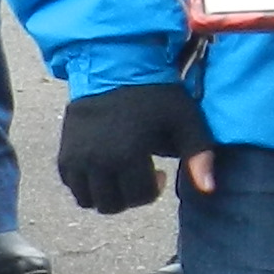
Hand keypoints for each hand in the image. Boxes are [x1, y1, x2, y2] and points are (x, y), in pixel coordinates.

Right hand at [54, 82, 216, 212]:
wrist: (113, 68)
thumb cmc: (154, 95)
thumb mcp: (185, 121)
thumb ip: (199, 155)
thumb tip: (208, 189)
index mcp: (127, 154)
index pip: (140, 197)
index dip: (154, 189)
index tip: (159, 172)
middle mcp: (98, 161)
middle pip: (111, 205)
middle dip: (130, 197)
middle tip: (139, 175)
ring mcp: (77, 158)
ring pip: (87, 200)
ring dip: (106, 195)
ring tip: (119, 174)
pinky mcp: (64, 152)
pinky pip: (71, 185)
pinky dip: (87, 184)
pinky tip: (103, 167)